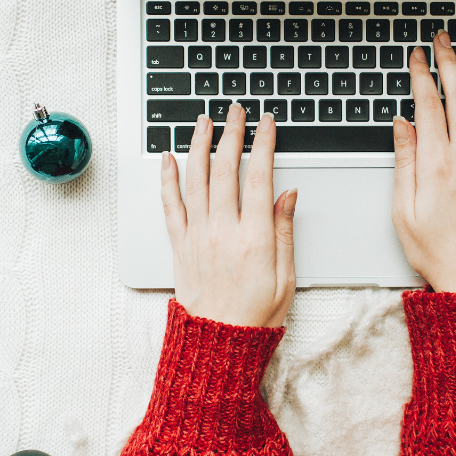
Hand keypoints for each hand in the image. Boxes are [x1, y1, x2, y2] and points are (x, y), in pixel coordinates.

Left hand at [160, 105, 297, 327]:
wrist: (218, 343)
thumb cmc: (255, 316)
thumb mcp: (286, 276)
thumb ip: (284, 231)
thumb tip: (288, 194)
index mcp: (254, 238)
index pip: (259, 177)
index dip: (263, 144)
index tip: (266, 123)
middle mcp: (222, 232)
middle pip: (224, 169)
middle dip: (230, 133)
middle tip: (235, 111)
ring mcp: (197, 236)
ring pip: (195, 179)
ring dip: (198, 145)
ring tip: (203, 121)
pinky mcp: (180, 245)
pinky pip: (170, 205)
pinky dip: (167, 178)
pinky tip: (168, 158)